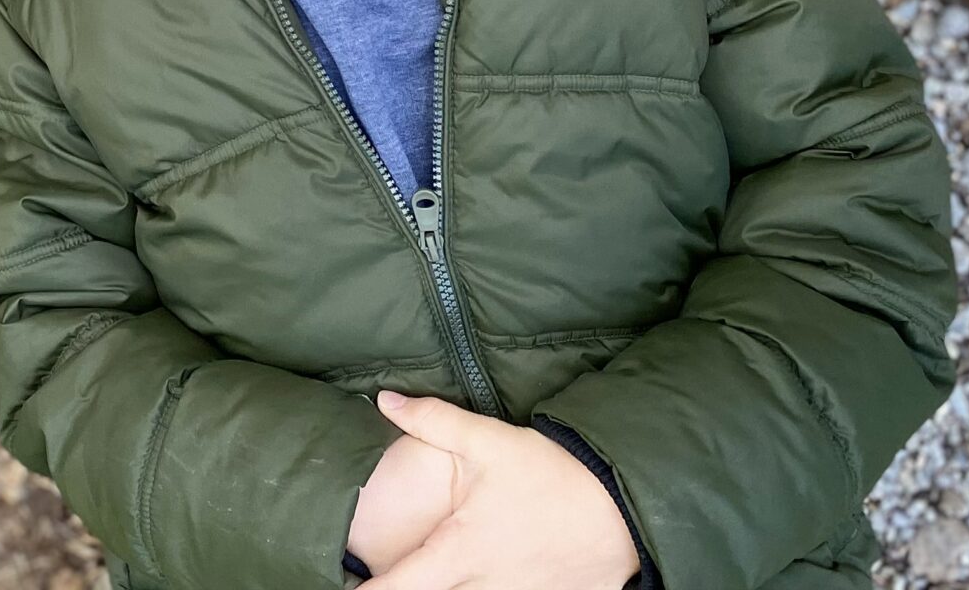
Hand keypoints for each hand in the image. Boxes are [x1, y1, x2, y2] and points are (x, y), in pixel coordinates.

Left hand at [361, 391, 640, 588]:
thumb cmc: (551, 475)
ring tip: (445, 568)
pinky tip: (492, 571)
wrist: (620, 509)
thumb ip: (433, 420)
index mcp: (459, 552)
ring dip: (453, 587)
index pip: (397, 587)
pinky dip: (489, 589)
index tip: (348, 587)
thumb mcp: (489, 442)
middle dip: (410, 586)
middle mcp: (481, 587)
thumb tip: (384, 398)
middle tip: (398, 572)